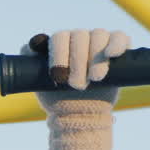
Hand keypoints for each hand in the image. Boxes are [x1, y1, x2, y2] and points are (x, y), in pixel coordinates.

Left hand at [23, 30, 128, 149]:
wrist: (79, 115)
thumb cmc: (57, 98)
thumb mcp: (39, 82)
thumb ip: (31, 63)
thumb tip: (28, 46)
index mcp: (60, 43)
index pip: (60, 37)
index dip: (59, 54)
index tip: (58, 76)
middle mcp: (79, 38)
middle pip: (80, 36)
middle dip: (77, 61)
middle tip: (76, 85)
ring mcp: (98, 43)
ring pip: (99, 35)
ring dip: (96, 58)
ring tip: (93, 79)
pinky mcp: (117, 50)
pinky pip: (120, 37)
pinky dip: (117, 43)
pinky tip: (111, 54)